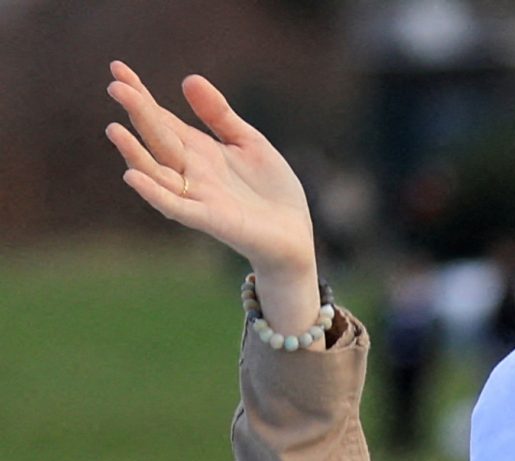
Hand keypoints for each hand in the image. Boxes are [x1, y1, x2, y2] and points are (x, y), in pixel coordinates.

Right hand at [106, 63, 319, 327]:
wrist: (295, 235)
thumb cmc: (271, 190)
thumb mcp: (249, 142)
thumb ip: (219, 115)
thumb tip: (189, 78)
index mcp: (198, 150)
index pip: (162, 118)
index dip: (140, 94)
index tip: (117, 67)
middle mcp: (190, 171)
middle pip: (157, 138)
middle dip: (138, 113)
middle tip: (115, 85)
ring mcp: (197, 195)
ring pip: (157, 172)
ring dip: (135, 153)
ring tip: (114, 130)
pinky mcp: (209, 219)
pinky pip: (175, 206)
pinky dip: (154, 193)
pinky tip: (132, 176)